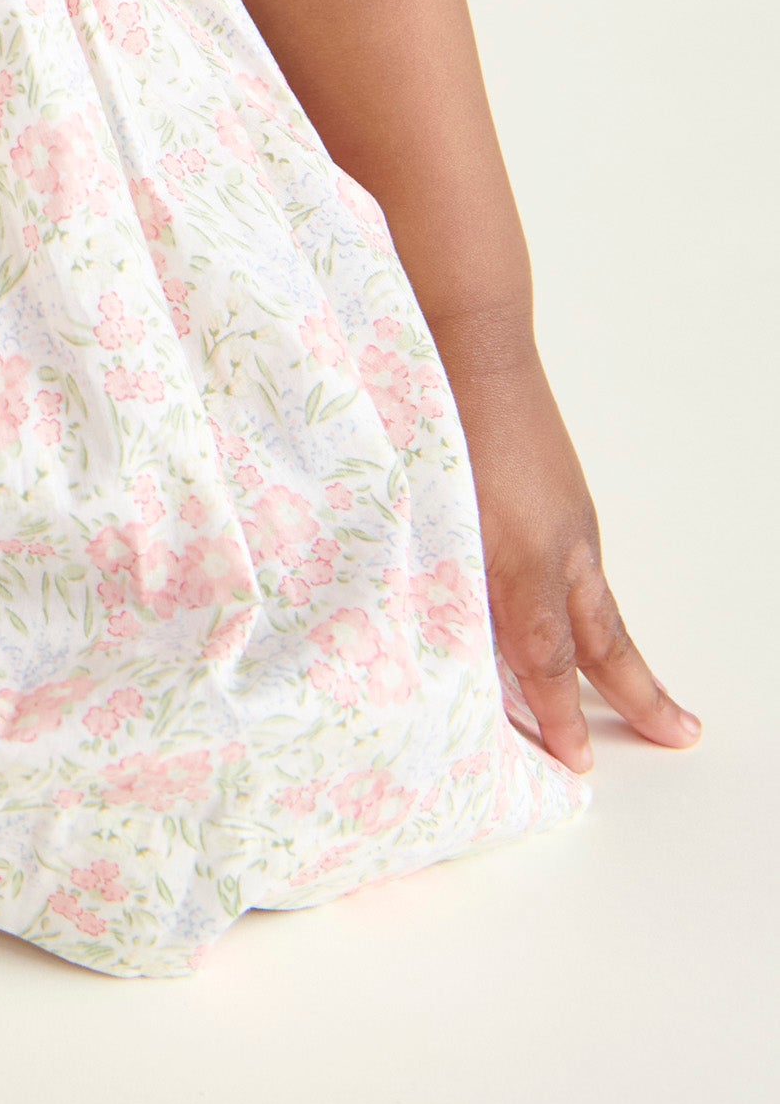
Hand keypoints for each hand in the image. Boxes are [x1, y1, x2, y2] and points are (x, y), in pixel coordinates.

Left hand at [449, 348, 699, 772]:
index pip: (545, 659)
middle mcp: (558, 545)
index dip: (558, 715)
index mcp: (519, 557)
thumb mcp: (422, 514)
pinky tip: (574, 620)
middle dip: (637, 696)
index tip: (575, 765)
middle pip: (602, 639)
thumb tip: (428, 636)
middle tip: (680, 735)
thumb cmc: (430, 421)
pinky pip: (583, 570)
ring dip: (618, 657)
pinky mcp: (562, 499)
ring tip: (641, 698)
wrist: (468, 338)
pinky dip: (587, 609)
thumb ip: (432, 582)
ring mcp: (567, 520)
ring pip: (598, 605)